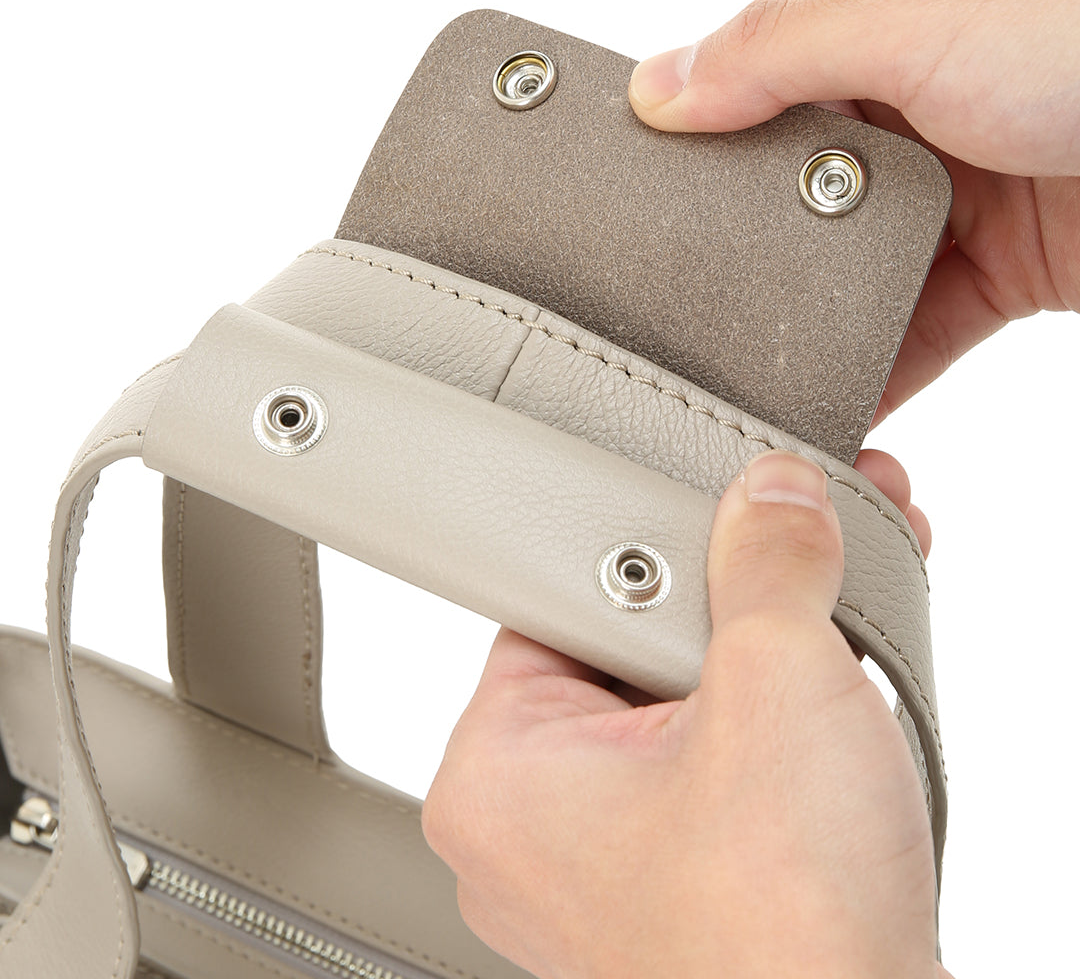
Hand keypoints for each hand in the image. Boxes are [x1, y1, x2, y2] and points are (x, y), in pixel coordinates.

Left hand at [423, 450, 946, 978]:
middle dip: (722, 622)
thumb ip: (769, 562)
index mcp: (494, 771)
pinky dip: (767, 746)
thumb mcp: (778, 684)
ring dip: (760, 682)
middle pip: (624, 656)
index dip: (650, 560)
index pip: (553, 604)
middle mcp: (528, 832)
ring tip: (822, 683)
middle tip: (788, 606)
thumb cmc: (786, 931)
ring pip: (677, 718)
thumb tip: (775, 496)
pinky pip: (706, 781)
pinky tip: (827, 741)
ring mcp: (599, 872)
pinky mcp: (669, 896)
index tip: (718, 534)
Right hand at [628, 0, 1079, 425]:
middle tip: (684, 282)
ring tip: (741, 354)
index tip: (640, 184)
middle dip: (746, 230)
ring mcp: (948, 175)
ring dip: (804, 304)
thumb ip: (775, 54)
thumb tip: (658, 89)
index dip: (695, 120)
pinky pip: (905, 320)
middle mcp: (911, 76)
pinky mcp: (987, 263)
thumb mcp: (919, 13)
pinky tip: (823, 393)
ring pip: (840, 254)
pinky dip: (868, 360)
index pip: (749, 56)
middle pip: (787, 169)